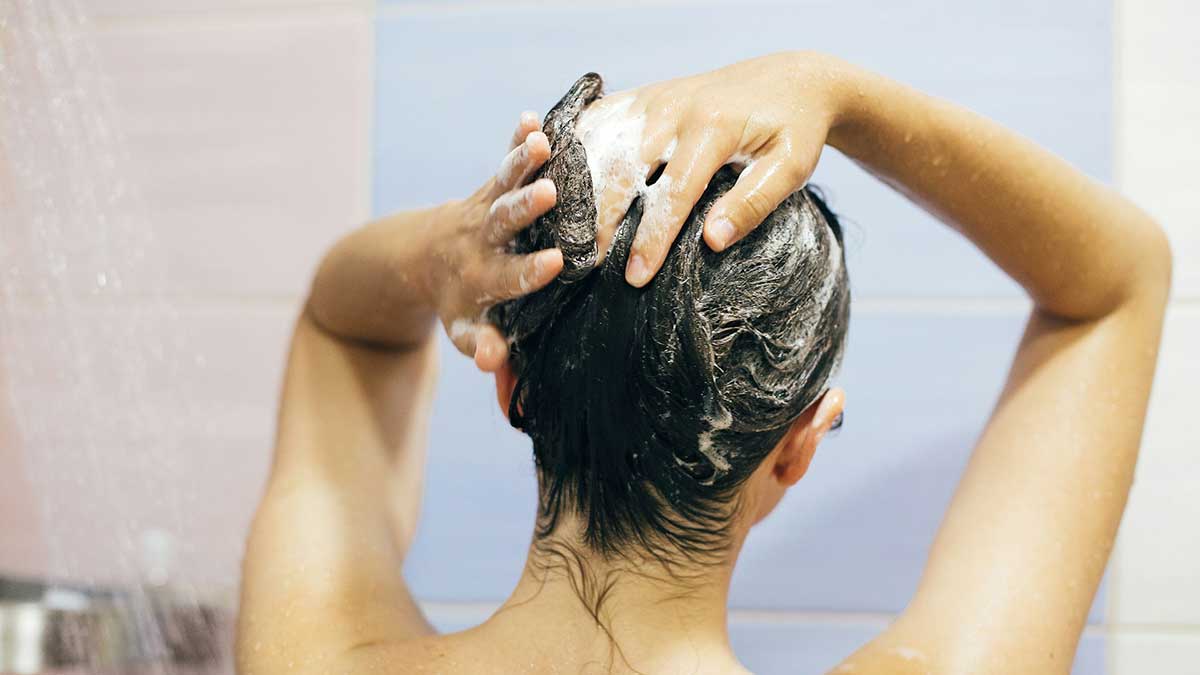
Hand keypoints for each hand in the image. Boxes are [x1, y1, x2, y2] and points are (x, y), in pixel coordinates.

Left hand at [429, 113, 563, 370]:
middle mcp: (482, 240)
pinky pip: (503, 161)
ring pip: (503, 182)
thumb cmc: (457, 302)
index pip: (509, 276)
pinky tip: (532, 117)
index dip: (531, 270)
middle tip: (548, 193)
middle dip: (525, 207)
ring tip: (542, 142)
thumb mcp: (463, 330)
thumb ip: (481, 346)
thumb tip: (492, 362)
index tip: (557, 261)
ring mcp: (484, 208)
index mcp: (482, 278)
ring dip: (522, 162)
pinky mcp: (489, 186)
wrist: (422, 257)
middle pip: (503, 221)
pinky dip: (517, 139)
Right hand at [586, 52, 847, 285]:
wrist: (792, 77)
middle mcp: (674, 108)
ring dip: (578, 189)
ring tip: (565, 232)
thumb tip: (712, 241)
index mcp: (713, 127)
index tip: (635, 278)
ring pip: (598, 145)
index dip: (651, 238)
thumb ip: (753, 202)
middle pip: (621, 170)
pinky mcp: (642, 96)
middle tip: (585, 265)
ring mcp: (653, 99)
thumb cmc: (795, 130)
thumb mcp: (792, 168)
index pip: (672, 192)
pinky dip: (575, 152)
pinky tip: (560, 184)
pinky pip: (596, 122)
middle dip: (601, 221)